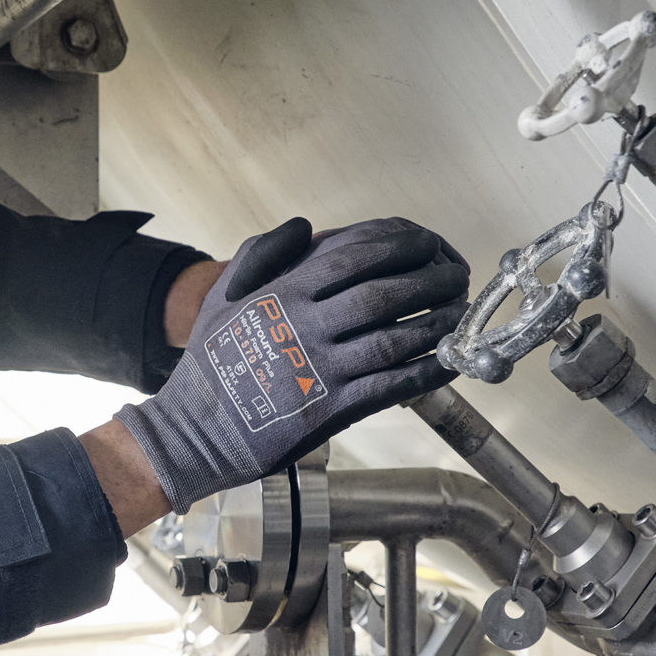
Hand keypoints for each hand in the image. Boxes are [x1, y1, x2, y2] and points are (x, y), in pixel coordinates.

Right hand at [111, 217, 468, 513]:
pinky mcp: (330, 409)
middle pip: (383, 292)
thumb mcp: (224, 293)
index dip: (400, 244)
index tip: (429, 242)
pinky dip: (426, 371)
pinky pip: (391, 385)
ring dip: (435, 323)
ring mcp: (320, 368)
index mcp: (284, 291)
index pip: (355, 254)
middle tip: (458, 275)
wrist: (194, 430)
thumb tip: (305, 225)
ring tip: (461, 313)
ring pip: (394, 338)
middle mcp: (305, 324)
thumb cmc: (211, 361)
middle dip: (429, 279)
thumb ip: (264, 252)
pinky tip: (450, 361)